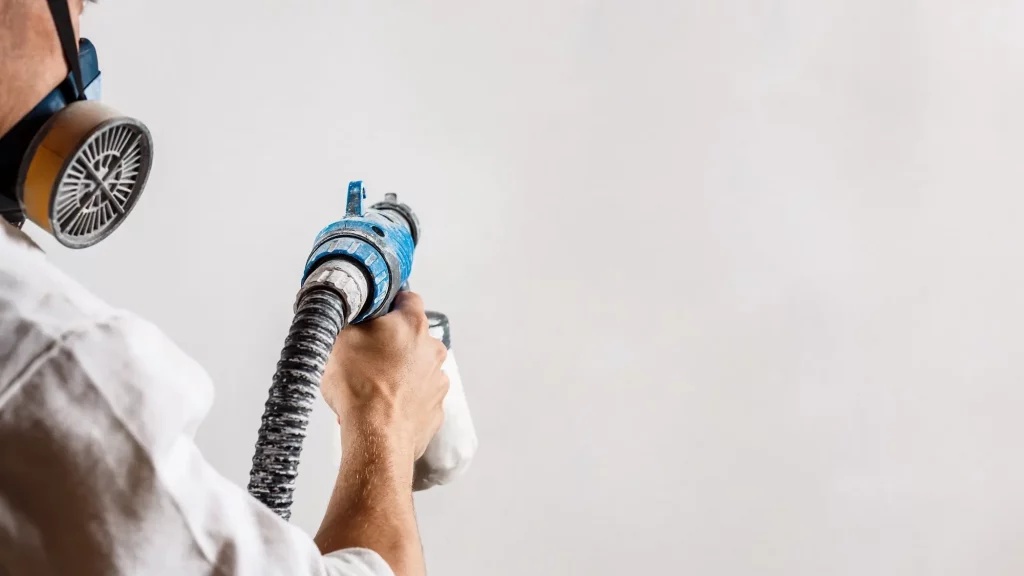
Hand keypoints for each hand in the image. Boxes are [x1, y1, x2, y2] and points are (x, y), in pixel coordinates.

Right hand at [322, 291, 449, 465]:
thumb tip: (355, 317)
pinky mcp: (436, 409)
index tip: (377, 314)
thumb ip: (354, 321)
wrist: (376, 436)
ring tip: (373, 389)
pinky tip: (384, 408)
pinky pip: (419, 398)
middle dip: (393, 344)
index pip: (407, 299)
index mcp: (412, 325)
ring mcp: (438, 381)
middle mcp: (433, 349)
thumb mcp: (342, 339)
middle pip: (413, 337)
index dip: (389, 304)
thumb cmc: (360, 387)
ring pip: (417, 369)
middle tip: (367, 357)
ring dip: (400, 373)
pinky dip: (405, 400)